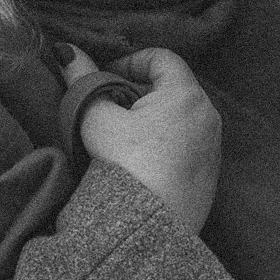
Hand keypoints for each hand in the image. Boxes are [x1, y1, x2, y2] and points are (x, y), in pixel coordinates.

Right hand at [62, 44, 221, 235]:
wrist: (150, 228)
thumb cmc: (126, 166)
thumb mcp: (96, 118)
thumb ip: (82, 80)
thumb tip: (66, 51)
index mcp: (187, 95)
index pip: (161, 58)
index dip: (129, 61)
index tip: (106, 77)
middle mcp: (208, 116)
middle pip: (172, 86)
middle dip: (139, 90)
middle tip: (109, 106)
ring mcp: (213, 146)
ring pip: (179, 115)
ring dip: (151, 116)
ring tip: (121, 135)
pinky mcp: (210, 173)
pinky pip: (187, 142)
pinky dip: (165, 140)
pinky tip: (140, 159)